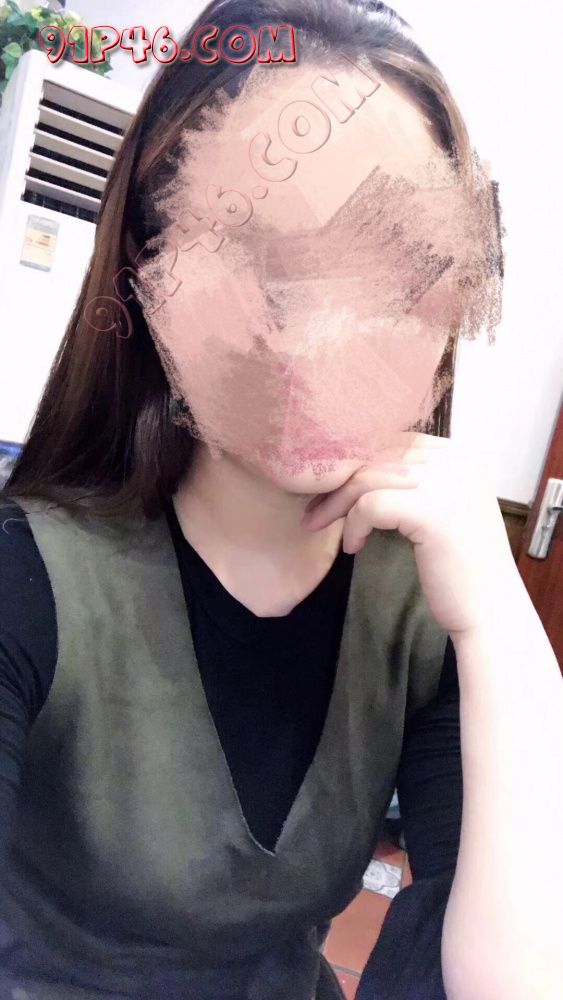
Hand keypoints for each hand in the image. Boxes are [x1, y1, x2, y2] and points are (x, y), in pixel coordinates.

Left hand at [301, 431, 519, 636]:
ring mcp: (447, 483)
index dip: (358, 463)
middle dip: (339, 480)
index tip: (332, 490)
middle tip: (315, 508)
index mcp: (461, 455)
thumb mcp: (439, 508)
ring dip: (337, 503)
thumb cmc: (459, 566)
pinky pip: (370, 505)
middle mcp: (458, 460)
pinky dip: (353, 525)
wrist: (489, 611)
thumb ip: (411, 481)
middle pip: (378, 455)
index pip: (394, 440)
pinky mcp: (431, 511)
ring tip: (321, 525)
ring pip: (368, 477)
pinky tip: (353, 546)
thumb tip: (356, 463)